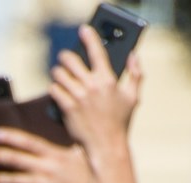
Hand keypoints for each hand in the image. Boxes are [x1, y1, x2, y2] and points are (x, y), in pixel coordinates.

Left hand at [0, 128, 89, 182]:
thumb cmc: (93, 178)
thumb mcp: (85, 157)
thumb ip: (75, 146)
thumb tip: (75, 131)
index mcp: (56, 155)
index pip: (31, 142)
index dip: (12, 137)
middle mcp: (47, 168)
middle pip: (17, 160)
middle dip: (0, 155)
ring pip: (15, 181)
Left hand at [50, 25, 141, 147]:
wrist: (106, 144)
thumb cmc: (120, 121)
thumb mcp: (133, 97)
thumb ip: (136, 74)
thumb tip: (134, 55)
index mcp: (109, 79)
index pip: (98, 52)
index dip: (90, 38)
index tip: (84, 30)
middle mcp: (92, 85)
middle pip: (71, 60)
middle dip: (66, 57)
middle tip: (65, 58)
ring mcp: (78, 96)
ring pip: (59, 74)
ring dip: (58, 73)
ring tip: (60, 75)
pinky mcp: (67, 107)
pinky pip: (54, 90)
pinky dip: (55, 88)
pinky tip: (58, 90)